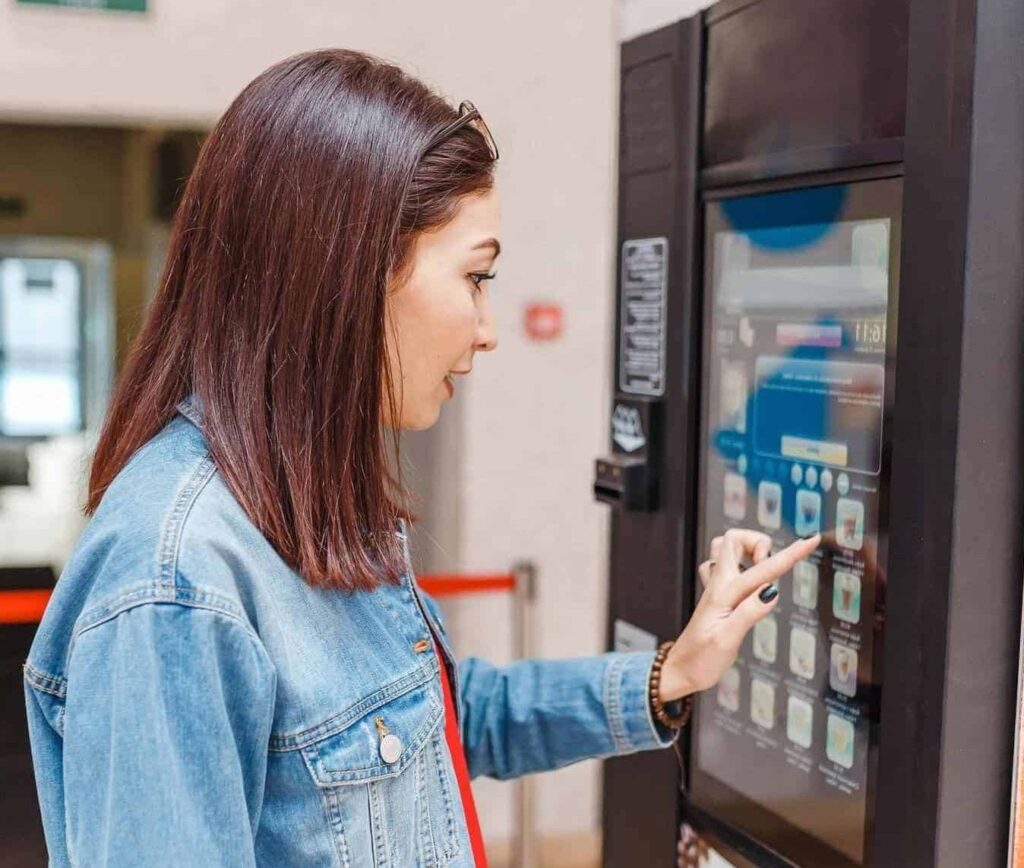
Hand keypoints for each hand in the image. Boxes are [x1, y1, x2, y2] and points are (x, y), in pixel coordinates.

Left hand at [657, 529, 820, 700]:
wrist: (680, 670)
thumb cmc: (701, 660)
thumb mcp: (727, 641)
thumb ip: (749, 613)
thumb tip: (772, 590)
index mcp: (724, 593)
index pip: (763, 568)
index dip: (790, 554)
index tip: (811, 540)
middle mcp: (718, 585)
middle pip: (733, 539)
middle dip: (758, 542)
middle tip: (771, 567)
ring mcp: (715, 588)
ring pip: (725, 548)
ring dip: (747, 549)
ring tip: (762, 570)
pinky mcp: (715, 596)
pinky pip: (722, 565)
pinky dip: (738, 563)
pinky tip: (748, 580)